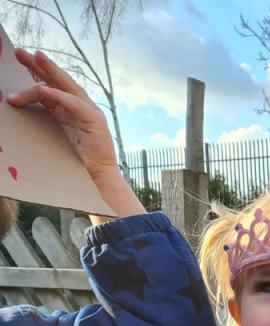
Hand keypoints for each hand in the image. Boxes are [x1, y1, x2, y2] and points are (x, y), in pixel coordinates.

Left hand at [6, 49, 144, 218]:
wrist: (98, 178)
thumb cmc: (78, 162)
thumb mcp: (58, 135)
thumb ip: (49, 118)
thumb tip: (22, 105)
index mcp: (73, 111)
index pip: (53, 87)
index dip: (38, 72)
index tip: (21, 60)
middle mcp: (83, 108)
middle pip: (60, 81)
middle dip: (40, 65)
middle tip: (21, 52)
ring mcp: (91, 113)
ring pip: (66, 87)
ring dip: (48, 73)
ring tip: (33, 59)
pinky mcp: (95, 122)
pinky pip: (74, 104)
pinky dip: (58, 95)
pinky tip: (43, 89)